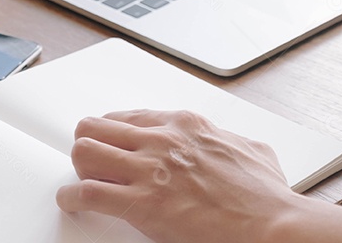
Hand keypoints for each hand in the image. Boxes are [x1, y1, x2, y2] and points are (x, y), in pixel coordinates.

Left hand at [56, 110, 294, 242]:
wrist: (270, 225)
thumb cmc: (265, 196)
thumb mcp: (252, 150)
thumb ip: (231, 141)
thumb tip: (232, 145)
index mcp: (185, 124)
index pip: (130, 116)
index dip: (115, 132)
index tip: (111, 142)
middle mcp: (161, 140)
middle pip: (97, 126)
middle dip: (90, 143)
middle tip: (91, 161)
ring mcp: (149, 170)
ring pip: (84, 151)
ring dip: (79, 167)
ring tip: (82, 180)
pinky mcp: (141, 204)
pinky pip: (86, 193)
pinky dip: (71, 198)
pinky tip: (72, 203)